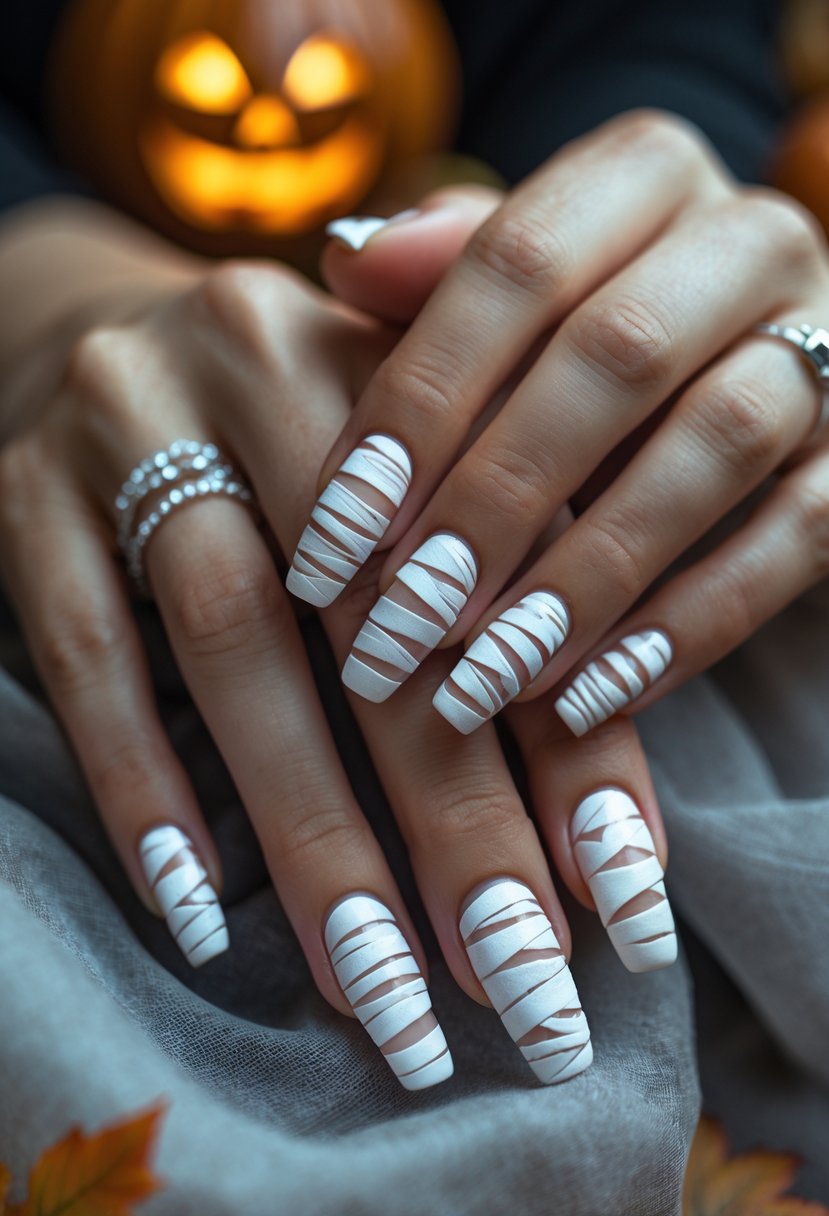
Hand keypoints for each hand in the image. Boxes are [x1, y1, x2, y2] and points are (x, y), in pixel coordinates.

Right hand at [0, 198, 676, 1094]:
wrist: (88, 328)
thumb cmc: (286, 427)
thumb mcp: (404, 467)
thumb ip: (499, 584)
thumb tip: (593, 824)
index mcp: (402, 361)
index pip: (512, 568)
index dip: (572, 735)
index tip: (617, 892)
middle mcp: (268, 363)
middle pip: (377, 613)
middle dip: (454, 814)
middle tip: (513, 976)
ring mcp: (133, 424)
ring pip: (233, 638)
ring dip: (311, 825)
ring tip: (376, 981)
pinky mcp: (29, 495)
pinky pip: (85, 651)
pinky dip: (146, 781)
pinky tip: (198, 905)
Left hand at [297, 108, 828, 745]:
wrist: (742, 364)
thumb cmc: (585, 336)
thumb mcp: (516, 295)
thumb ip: (439, 276)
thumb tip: (346, 266)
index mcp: (643, 175)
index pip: (516, 262)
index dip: (419, 401)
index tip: (337, 532)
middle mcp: (747, 238)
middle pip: (618, 354)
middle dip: (496, 499)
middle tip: (405, 619)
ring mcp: (827, 342)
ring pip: (718, 443)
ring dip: (589, 572)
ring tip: (485, 673)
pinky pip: (798, 538)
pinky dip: (687, 625)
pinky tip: (583, 697)